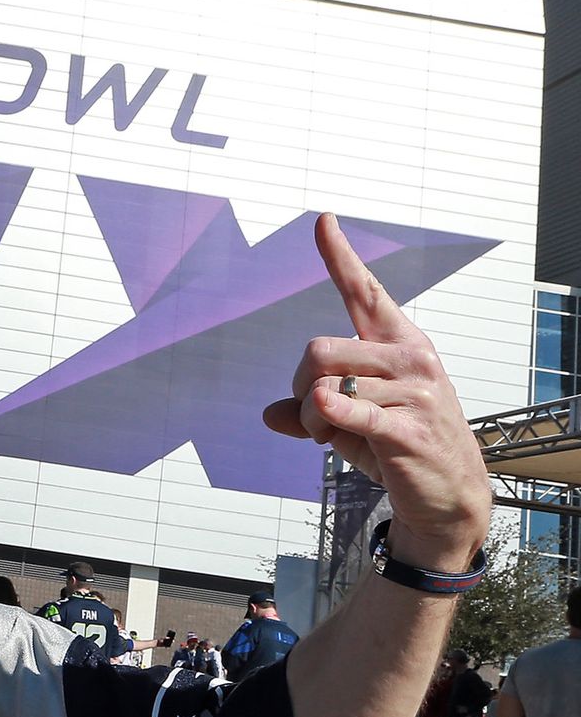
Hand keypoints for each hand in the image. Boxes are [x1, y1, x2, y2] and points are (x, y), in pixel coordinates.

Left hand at [262, 214, 490, 566]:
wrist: (446, 494)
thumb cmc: (397, 447)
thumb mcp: (350, 422)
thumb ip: (311, 410)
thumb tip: (270, 413)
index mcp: (400, 343)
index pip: (365, 291)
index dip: (340, 257)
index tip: (322, 221)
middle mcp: (411, 358)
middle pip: (317, 350)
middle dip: (299, 386)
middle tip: (314, 416)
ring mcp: (416, 392)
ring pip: (323, 387)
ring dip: (311, 420)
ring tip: (333, 435)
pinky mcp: (409, 429)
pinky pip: (350, 411)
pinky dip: (327, 417)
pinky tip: (325, 428)